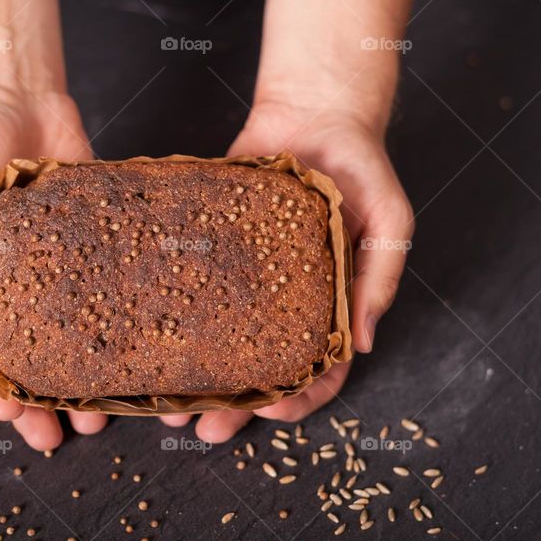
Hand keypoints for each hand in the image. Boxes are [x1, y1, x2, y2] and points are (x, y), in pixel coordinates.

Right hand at [0, 87, 107, 449]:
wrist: (17, 95)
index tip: (13, 416)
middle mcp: (9, 287)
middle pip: (21, 360)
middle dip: (38, 403)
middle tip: (63, 435)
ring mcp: (53, 271)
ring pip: (67, 340)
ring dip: (81, 380)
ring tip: (103, 412)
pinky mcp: (92, 248)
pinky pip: (104, 295)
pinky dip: (116, 328)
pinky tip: (137, 353)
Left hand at [160, 101, 413, 440]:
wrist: (314, 111)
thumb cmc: (362, 166)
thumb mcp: (389, 220)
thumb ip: (379, 278)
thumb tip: (363, 342)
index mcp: (332, 303)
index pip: (321, 369)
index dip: (300, 399)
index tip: (271, 416)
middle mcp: (286, 300)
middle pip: (262, 367)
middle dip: (237, 406)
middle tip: (205, 430)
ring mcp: (247, 279)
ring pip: (222, 340)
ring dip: (200, 377)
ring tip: (169, 403)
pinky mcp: (214, 249)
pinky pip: (195, 289)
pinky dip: (176, 316)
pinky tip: (151, 338)